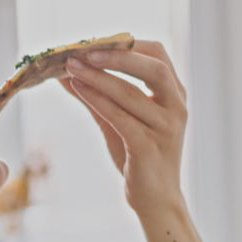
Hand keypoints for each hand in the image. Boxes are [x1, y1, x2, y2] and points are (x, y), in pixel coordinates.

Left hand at [59, 39, 187, 215]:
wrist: (155, 200)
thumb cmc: (138, 158)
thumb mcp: (117, 121)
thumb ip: (96, 96)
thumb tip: (65, 73)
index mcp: (174, 95)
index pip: (157, 55)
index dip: (127, 44)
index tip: (95, 41)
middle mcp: (176, 108)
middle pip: (153, 68)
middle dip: (117, 56)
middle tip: (83, 50)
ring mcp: (166, 129)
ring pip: (131, 94)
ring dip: (97, 77)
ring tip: (70, 68)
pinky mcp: (149, 148)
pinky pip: (121, 118)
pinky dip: (98, 100)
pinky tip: (78, 90)